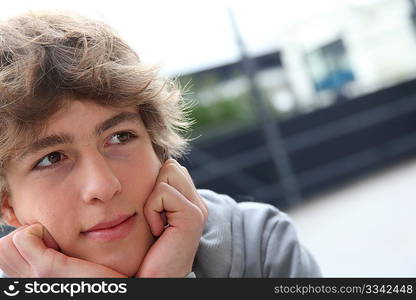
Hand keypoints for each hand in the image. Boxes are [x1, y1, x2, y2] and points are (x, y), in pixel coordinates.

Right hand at [0, 224, 125, 276]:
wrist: (124, 291)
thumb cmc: (102, 281)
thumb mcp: (68, 272)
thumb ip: (53, 259)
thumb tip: (45, 238)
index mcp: (31, 285)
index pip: (5, 252)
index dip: (27, 244)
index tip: (53, 247)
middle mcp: (27, 285)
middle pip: (4, 247)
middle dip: (27, 237)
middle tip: (55, 244)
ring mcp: (34, 279)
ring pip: (11, 241)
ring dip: (34, 234)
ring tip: (59, 245)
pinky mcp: (47, 271)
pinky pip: (26, 236)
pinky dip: (41, 230)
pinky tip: (64, 243)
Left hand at [136, 159, 207, 276]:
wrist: (156, 279)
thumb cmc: (149, 251)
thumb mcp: (155, 216)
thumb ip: (160, 196)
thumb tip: (154, 170)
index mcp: (191, 201)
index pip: (173, 167)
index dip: (156, 184)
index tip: (155, 212)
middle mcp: (198, 202)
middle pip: (171, 166)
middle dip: (155, 187)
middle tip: (156, 216)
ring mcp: (198, 208)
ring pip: (168, 172)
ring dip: (153, 199)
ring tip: (157, 222)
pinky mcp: (192, 215)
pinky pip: (162, 192)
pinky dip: (152, 210)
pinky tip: (158, 230)